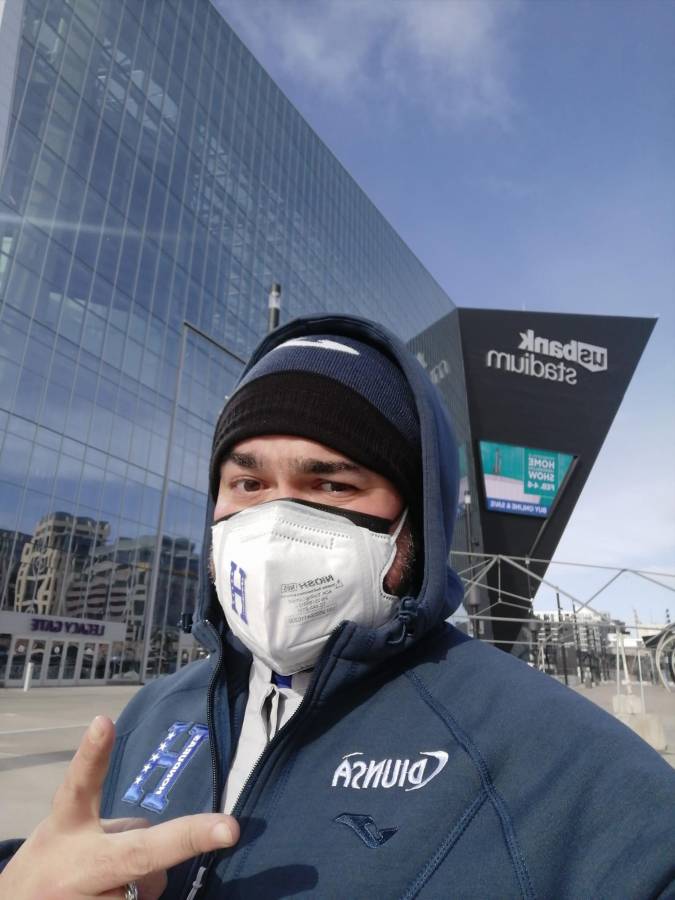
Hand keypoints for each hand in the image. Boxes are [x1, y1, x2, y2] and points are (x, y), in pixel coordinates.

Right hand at [0, 716, 238, 898]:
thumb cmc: (52, 866)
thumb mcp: (70, 834)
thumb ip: (116, 827)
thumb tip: (162, 834)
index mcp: (65, 829)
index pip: (78, 787)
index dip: (90, 756)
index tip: (103, 723)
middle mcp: (74, 869)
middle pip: (136, 853)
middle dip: (186, 840)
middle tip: (229, 829)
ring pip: (148, 890)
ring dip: (144, 887)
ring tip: (106, 889)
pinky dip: (139, 899)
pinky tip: (109, 896)